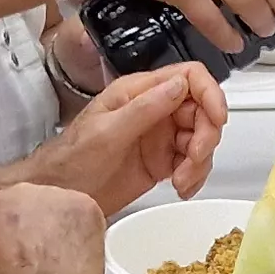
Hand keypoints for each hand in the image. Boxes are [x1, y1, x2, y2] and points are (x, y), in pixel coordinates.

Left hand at [15, 65, 225, 212]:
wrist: (58, 196)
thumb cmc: (70, 161)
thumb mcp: (106, 132)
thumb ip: (145, 108)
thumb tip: (179, 85)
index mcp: (138, 92)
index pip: (188, 77)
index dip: (209, 94)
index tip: (216, 119)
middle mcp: (153, 110)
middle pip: (201, 110)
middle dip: (206, 135)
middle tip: (194, 158)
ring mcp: (159, 136)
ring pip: (201, 138)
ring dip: (200, 161)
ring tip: (181, 180)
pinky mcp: (162, 161)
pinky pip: (193, 163)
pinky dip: (195, 176)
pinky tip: (181, 188)